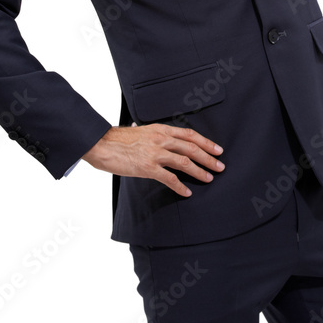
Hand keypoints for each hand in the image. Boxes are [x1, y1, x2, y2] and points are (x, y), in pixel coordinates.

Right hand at [81, 123, 224, 197]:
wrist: (102, 144)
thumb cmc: (119, 140)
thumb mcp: (141, 131)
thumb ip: (154, 135)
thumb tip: (162, 138)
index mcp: (161, 129)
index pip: (190, 135)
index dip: (206, 142)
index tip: (217, 149)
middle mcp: (161, 139)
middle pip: (192, 148)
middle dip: (209, 158)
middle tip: (220, 166)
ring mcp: (155, 153)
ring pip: (185, 162)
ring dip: (200, 171)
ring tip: (209, 178)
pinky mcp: (148, 167)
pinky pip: (169, 178)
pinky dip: (180, 186)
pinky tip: (187, 192)